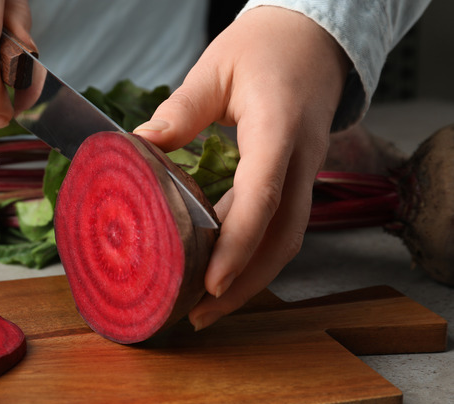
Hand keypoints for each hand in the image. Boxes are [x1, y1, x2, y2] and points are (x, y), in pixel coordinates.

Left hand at [134, 6, 349, 329]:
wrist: (314, 38)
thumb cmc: (266, 46)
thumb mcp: (215, 68)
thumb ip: (179, 110)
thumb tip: (139, 147)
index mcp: (279, 128)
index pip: (262, 196)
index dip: (238, 244)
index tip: (211, 282)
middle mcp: (300, 158)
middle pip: (282, 236)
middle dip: (245, 283)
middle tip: (200, 315)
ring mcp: (305, 171)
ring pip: (285, 238)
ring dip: (251, 277)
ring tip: (207, 305)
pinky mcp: (297, 178)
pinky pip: (280, 225)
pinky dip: (252, 252)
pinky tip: (221, 267)